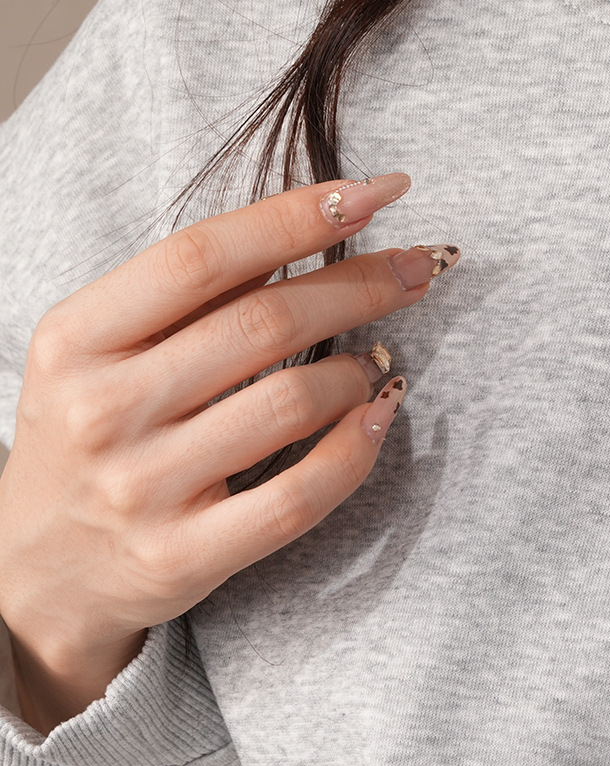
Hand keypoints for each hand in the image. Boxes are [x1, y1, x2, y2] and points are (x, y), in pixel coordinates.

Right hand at [0, 173, 459, 732]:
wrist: (37, 573)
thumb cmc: (91, 438)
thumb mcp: (100, 352)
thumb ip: (189, 296)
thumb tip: (319, 224)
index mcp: (76, 339)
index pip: (203, 256)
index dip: (300, 215)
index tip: (379, 192)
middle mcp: (102, 409)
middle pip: (264, 322)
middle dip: (361, 285)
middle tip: (415, 267)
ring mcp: (141, 488)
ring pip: (293, 403)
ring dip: (358, 371)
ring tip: (376, 359)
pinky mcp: (184, 556)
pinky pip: (300, 495)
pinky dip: (357, 448)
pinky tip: (381, 416)